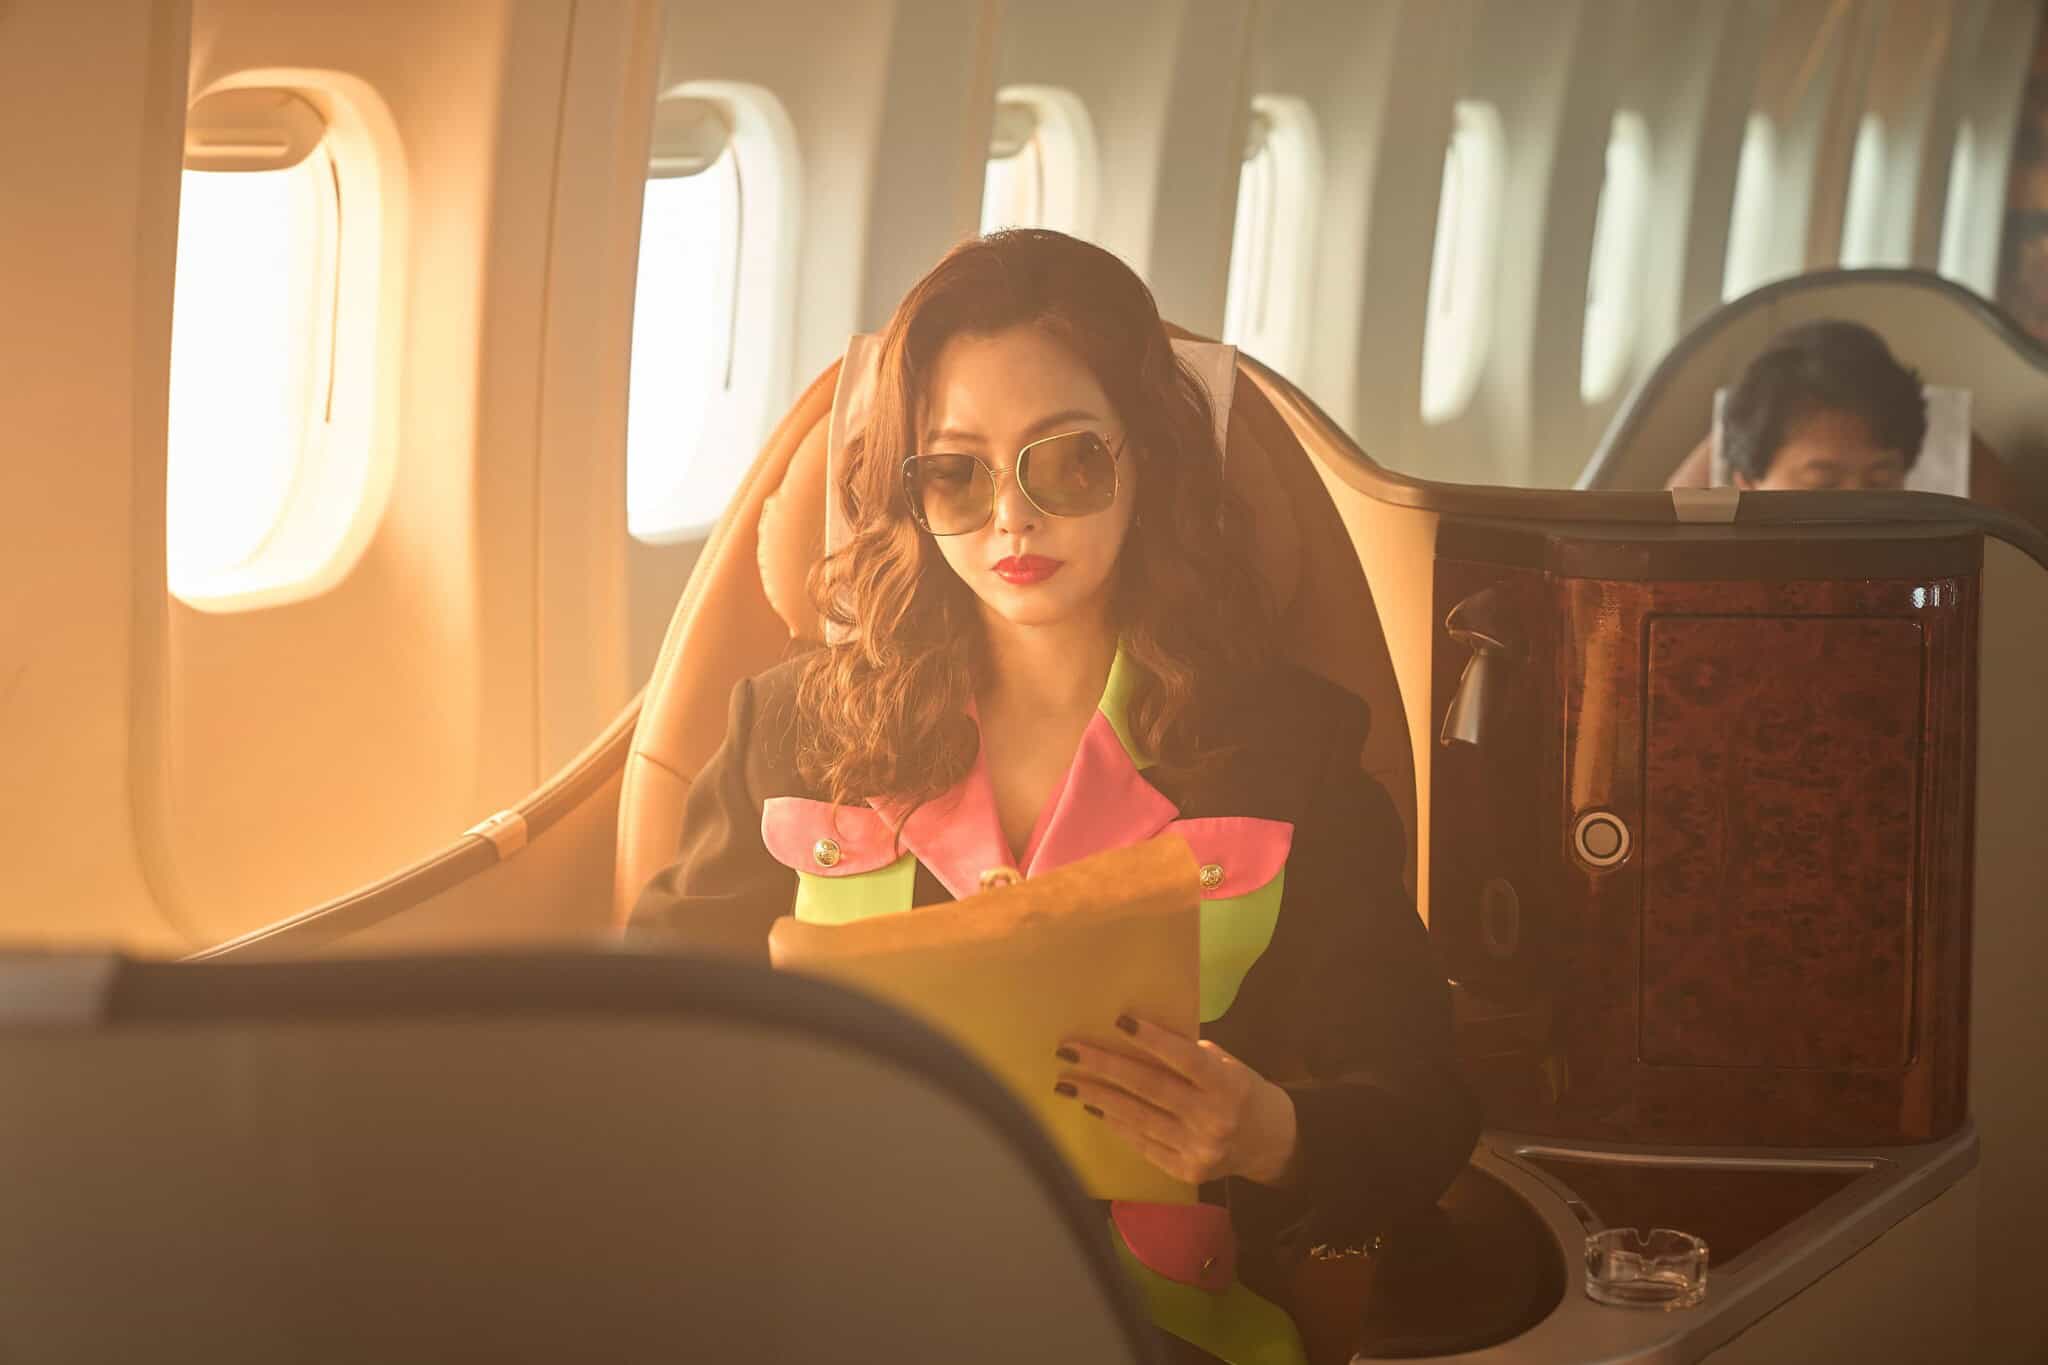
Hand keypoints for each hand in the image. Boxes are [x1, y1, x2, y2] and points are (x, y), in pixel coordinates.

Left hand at [1055, 1014, 1299, 1186]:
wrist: (1270, 1144)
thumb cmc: (1242, 1091)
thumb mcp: (1227, 1066)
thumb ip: (1190, 1056)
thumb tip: (1137, 1039)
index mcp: (1228, 1085)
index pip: (1186, 1058)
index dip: (1153, 1040)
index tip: (1119, 1020)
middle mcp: (1213, 1119)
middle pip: (1150, 1088)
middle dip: (1105, 1067)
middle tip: (1068, 1051)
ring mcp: (1198, 1150)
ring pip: (1139, 1119)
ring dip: (1099, 1098)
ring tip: (1068, 1082)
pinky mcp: (1186, 1172)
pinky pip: (1143, 1143)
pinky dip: (1117, 1124)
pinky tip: (1095, 1108)